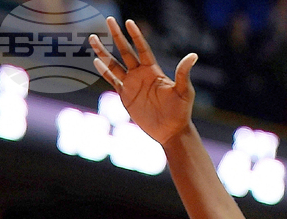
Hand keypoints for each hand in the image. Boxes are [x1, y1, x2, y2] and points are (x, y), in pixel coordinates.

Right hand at [89, 17, 196, 146]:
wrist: (171, 131)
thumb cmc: (181, 111)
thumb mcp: (184, 91)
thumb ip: (183, 73)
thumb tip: (193, 55)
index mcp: (153, 71)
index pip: (142, 49)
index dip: (136, 36)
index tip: (129, 22)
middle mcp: (141, 74)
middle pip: (125, 51)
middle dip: (117, 36)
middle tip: (109, 20)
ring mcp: (132, 84)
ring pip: (114, 64)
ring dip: (104, 52)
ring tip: (93, 38)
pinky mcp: (125, 96)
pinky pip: (112, 80)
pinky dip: (104, 71)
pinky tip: (96, 61)